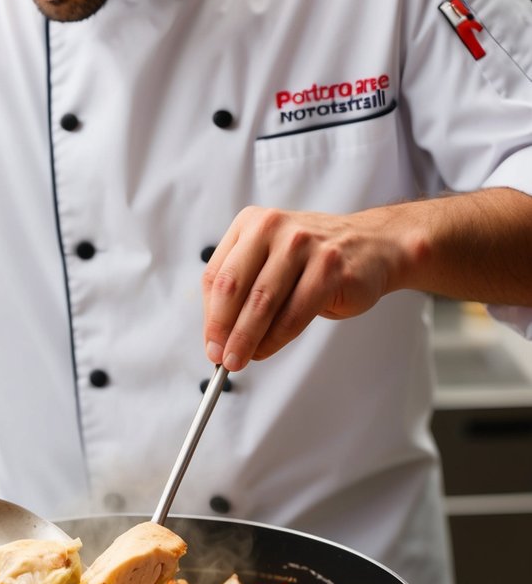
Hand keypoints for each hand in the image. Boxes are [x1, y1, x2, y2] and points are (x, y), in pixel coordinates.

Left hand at [201, 204, 395, 368]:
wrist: (373, 246)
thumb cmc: (314, 260)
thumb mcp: (271, 261)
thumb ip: (244, 291)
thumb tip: (219, 338)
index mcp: (251, 223)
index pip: (216, 276)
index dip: (210, 316)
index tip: (211, 344)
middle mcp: (273, 228)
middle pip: (234, 288)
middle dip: (224, 330)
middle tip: (221, 358)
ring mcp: (302, 245)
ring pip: (262, 303)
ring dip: (247, 339)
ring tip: (240, 360)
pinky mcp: (328, 268)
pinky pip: (293, 314)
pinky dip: (275, 340)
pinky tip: (267, 349)